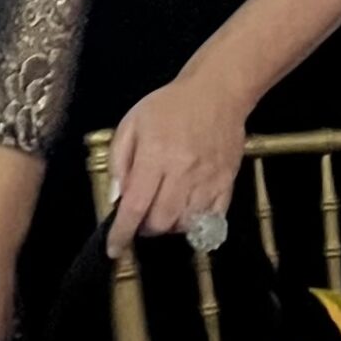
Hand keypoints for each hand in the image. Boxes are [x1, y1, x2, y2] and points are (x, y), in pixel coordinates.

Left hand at [106, 72, 248, 255]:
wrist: (216, 92)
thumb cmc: (170, 106)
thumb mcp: (132, 123)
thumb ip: (119, 161)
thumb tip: (117, 198)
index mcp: (156, 156)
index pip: (135, 206)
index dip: (122, 233)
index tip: (114, 248)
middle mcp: (183, 172)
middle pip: (160, 222)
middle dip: (144, 228)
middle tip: (140, 216)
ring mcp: (208, 180)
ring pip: (185, 224)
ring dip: (169, 226)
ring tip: (162, 209)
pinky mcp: (226, 183)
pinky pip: (212, 219)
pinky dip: (196, 224)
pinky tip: (186, 211)